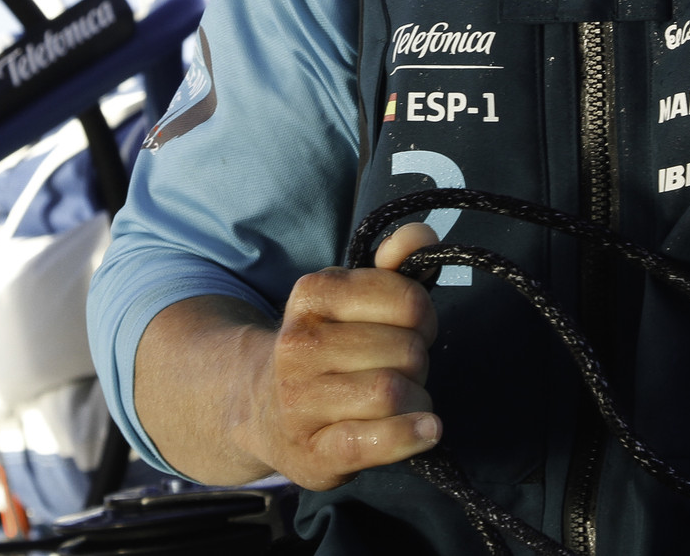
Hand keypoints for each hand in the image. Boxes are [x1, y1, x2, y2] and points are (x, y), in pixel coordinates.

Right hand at [254, 222, 442, 489]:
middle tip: (403, 370)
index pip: (407, 300)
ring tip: (402, 401)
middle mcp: (299, 345)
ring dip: (418, 401)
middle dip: (420, 362)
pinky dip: (410, 435)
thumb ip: (392, 265)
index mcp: (312, 295)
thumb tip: (424, 235)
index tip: (412, 329)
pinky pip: (375, 441)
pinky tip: (426, 431)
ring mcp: (300, 402)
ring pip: (393, 393)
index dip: (424, 317)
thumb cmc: (326, 351)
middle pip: (406, 351)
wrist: (262, 411)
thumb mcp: (349, 299)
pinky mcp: (313, 453)